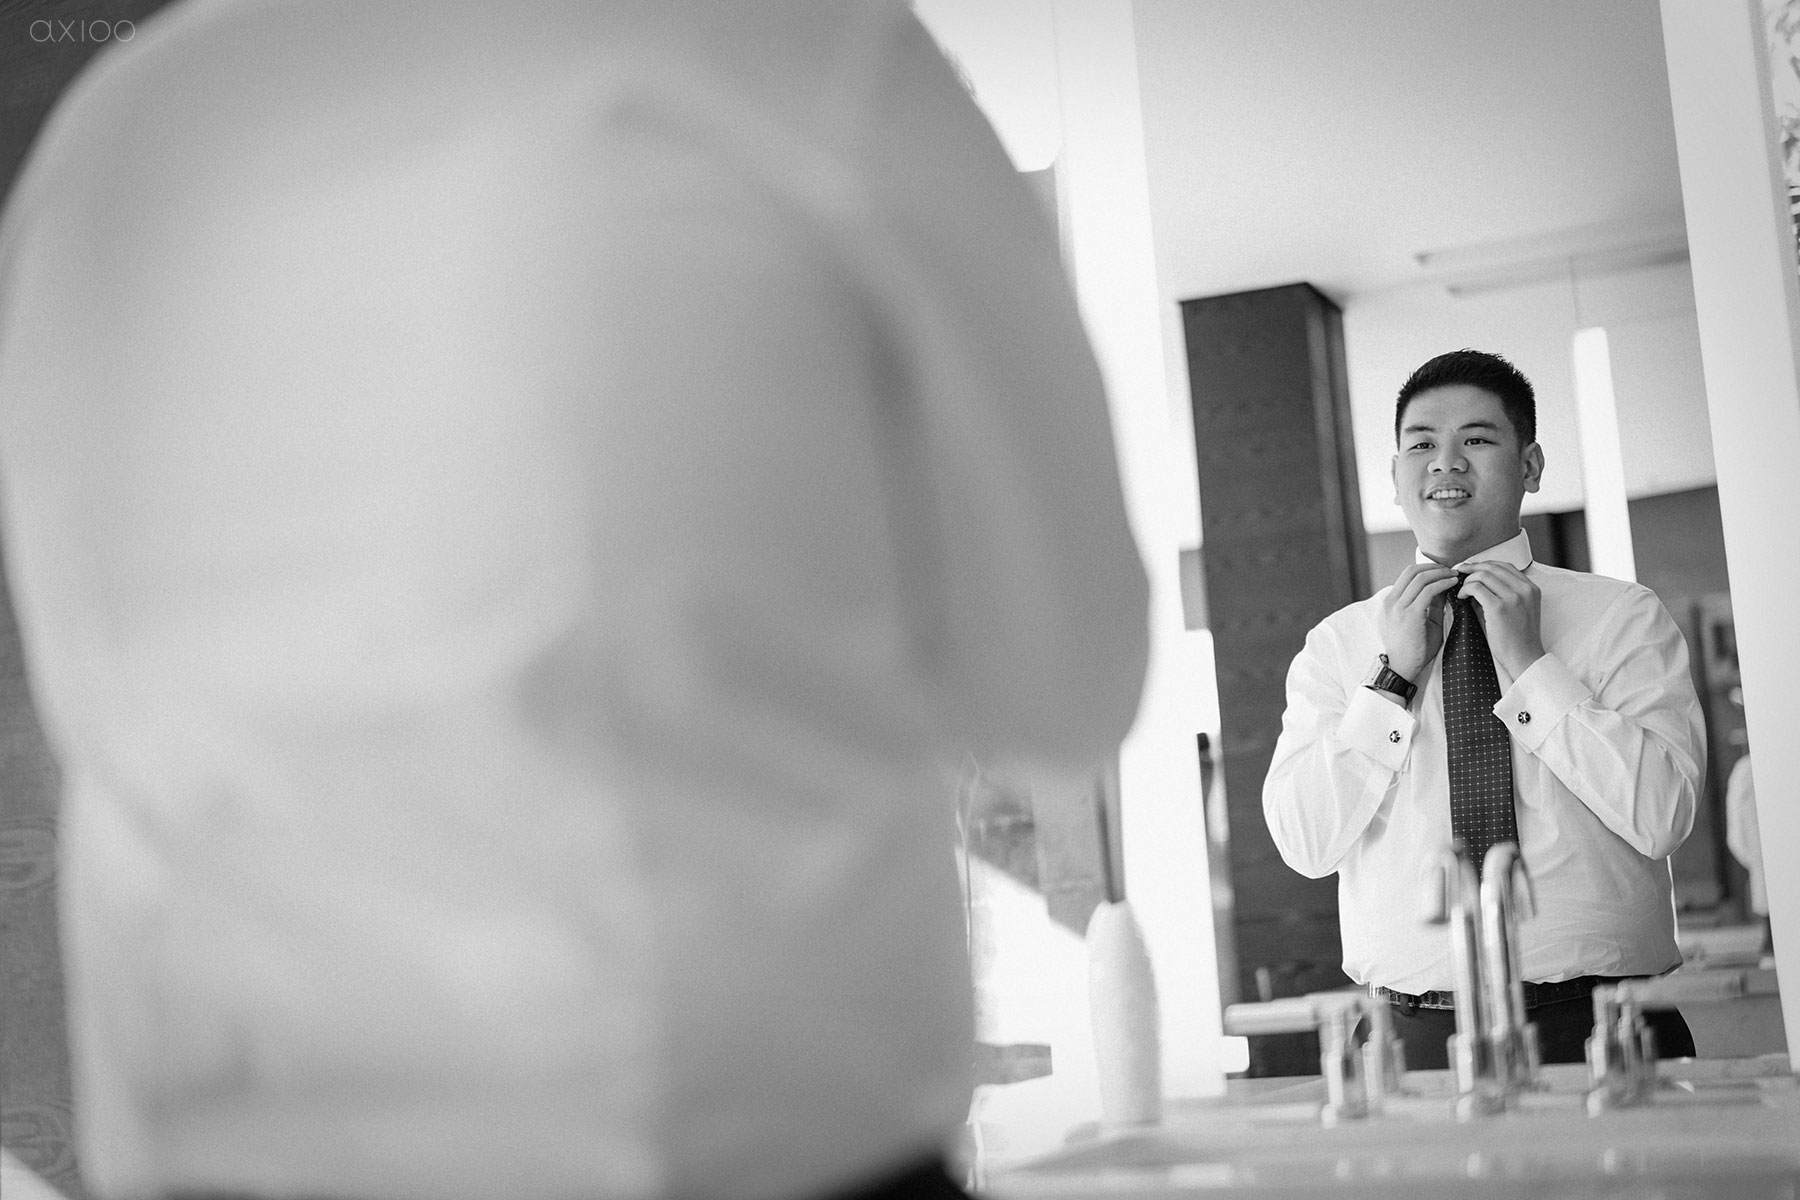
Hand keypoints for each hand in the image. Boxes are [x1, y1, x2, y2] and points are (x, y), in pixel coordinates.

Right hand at [1376, 563, 1459, 682]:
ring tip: (1455, 575)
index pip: (1408, 574)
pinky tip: (1453, 584)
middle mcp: (1392, 601)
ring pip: (1420, 578)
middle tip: (1452, 570)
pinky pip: (1428, 591)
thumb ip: (1433, 603)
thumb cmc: (1414, 648)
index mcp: (1392, 601)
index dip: (1428, 568)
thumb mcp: (1424, 621)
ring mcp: (1399, 607)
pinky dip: (1442, 584)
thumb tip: (1445, 586)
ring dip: (1440, 573)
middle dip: (1435, 567)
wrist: (1403, 668)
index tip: (1444, 571)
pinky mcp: (1410, 615)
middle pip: (1412, 571)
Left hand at [1457, 561, 1544, 678]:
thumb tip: (1475, 583)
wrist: (1524, 658)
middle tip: (1459, 574)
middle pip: (1492, 567)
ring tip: (1461, 591)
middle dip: (1472, 568)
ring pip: (1483, 575)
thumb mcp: (1515, 609)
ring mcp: (1513, 597)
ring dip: (1468, 580)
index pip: (1504, 566)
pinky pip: (1476, 588)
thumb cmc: (1517, 638)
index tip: (1471, 568)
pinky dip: (1465, 589)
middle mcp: (1525, 589)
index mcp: (1531, 588)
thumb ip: (1500, 593)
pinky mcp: (1499, 607)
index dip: (1484, 564)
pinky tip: (1461, 597)